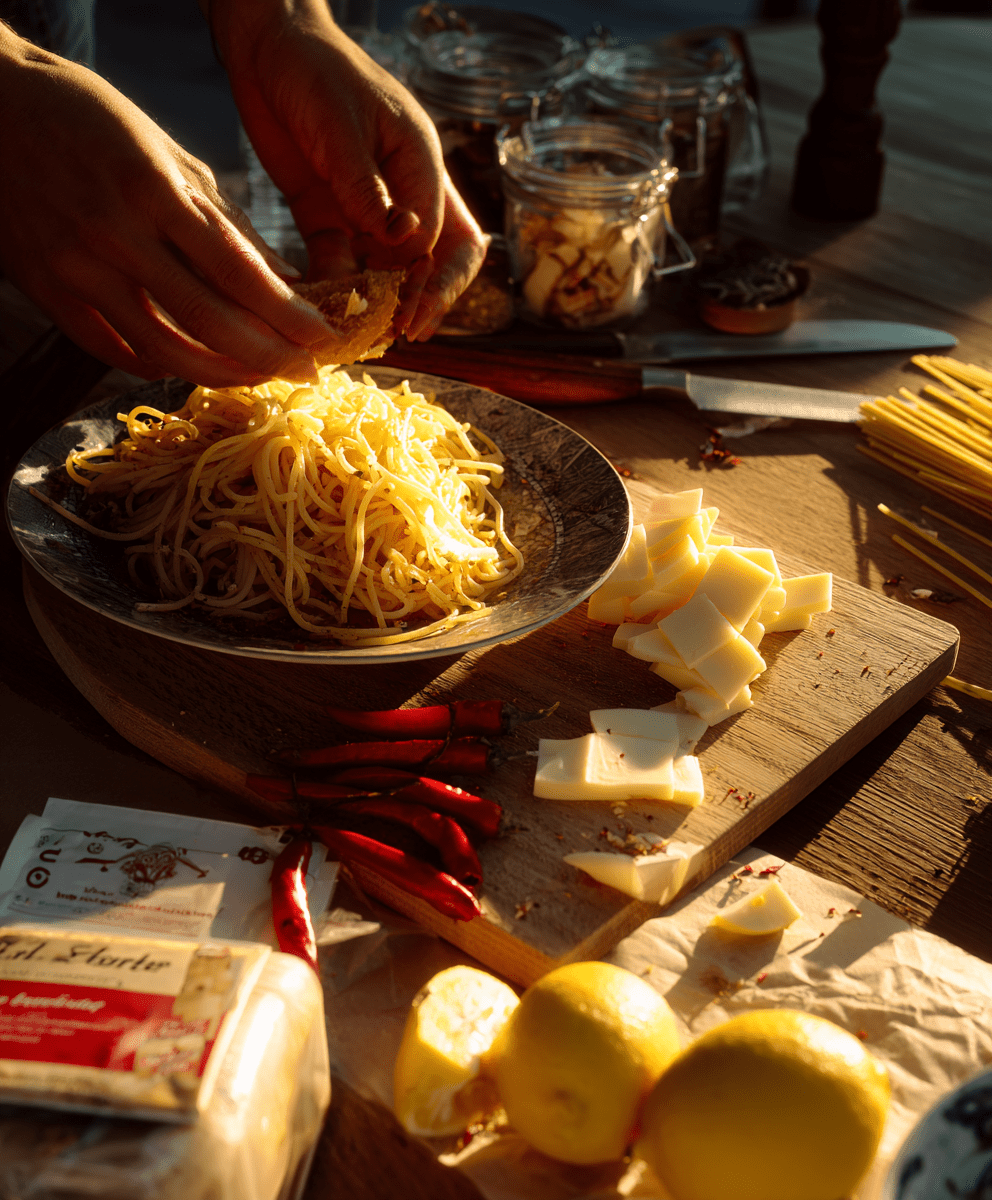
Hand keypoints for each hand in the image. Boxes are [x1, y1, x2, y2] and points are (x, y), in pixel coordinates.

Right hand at [0, 29, 338, 384]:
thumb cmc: (88, 119)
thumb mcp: (167, 151)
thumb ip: (225, 221)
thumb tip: (285, 279)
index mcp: (154, 190)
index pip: (240, 273)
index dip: (290, 317)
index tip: (325, 339)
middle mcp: (115, 234)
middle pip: (209, 322)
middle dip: (269, 357)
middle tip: (305, 371)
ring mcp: (77, 268)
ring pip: (165, 349)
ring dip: (223, 374)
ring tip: (260, 377)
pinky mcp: (49, 291)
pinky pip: (115, 351)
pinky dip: (161, 367)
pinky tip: (195, 367)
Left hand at [210, 0, 485, 335]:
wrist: (263, 46)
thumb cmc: (313, 71)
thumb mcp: (342, 128)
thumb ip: (368, 189)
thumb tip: (404, 241)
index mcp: (421, 165)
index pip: (450, 238)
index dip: (437, 280)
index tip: (415, 311)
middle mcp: (402, 192)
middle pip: (432, 261)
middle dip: (422, 299)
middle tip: (401, 333)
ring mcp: (365, 207)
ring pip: (386, 270)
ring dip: (378, 303)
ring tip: (361, 334)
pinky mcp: (326, 215)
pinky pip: (338, 263)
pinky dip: (333, 289)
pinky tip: (321, 311)